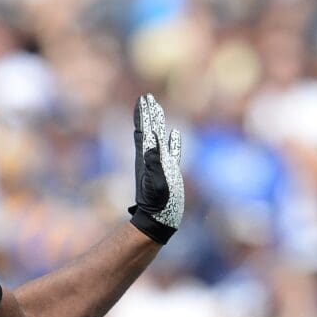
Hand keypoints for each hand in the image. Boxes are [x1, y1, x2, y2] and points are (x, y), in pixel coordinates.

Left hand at [129, 94, 183, 242]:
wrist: (158, 218)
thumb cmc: (156, 203)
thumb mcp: (154, 182)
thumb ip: (152, 163)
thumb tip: (150, 143)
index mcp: (147, 157)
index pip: (144, 129)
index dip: (144, 114)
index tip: (143, 99)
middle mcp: (152, 158)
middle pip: (149, 129)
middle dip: (148, 113)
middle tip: (146, 97)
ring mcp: (161, 163)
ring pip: (159, 137)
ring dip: (158, 122)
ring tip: (156, 109)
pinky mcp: (170, 171)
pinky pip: (172, 150)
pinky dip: (173, 141)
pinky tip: (174, 134)